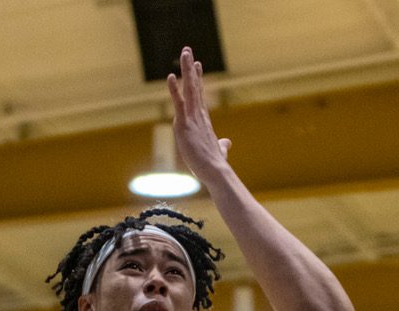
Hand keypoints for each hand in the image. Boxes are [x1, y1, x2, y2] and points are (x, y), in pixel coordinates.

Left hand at [167, 47, 231, 182]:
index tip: (196, 64)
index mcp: (203, 120)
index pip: (199, 95)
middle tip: (187, 51)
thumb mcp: (218, 151)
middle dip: (191, 68)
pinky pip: (179, 103)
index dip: (197, 79)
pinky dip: (175, 89)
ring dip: (187, 70)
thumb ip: (222, 145)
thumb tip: (227, 143)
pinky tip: (171, 77)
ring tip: (184, 53)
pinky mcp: (185, 125)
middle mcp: (198, 115)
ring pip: (190, 89)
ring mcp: (192, 118)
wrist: (216, 171)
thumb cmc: (216, 164)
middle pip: (195, 87)